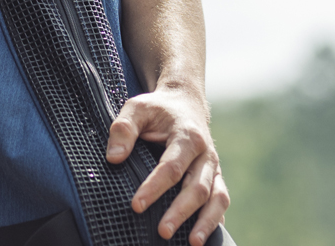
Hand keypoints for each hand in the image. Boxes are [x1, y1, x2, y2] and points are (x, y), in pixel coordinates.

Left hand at [105, 83, 229, 244]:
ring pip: (216, 198)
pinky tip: (205, 237)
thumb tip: (113, 158)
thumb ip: (124, 128)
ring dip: (206, 222)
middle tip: (162, 232)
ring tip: (192, 243)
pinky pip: (221, 201)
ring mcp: (214, 167)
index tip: (136, 205)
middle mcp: (205, 154)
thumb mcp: (137, 108)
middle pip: (197, 187)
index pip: (171, 166)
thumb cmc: (158, 109)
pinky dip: (216, 220)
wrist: (184, 103)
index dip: (154, 187)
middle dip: (180, 212)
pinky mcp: (216, 177)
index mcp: (187, 135)